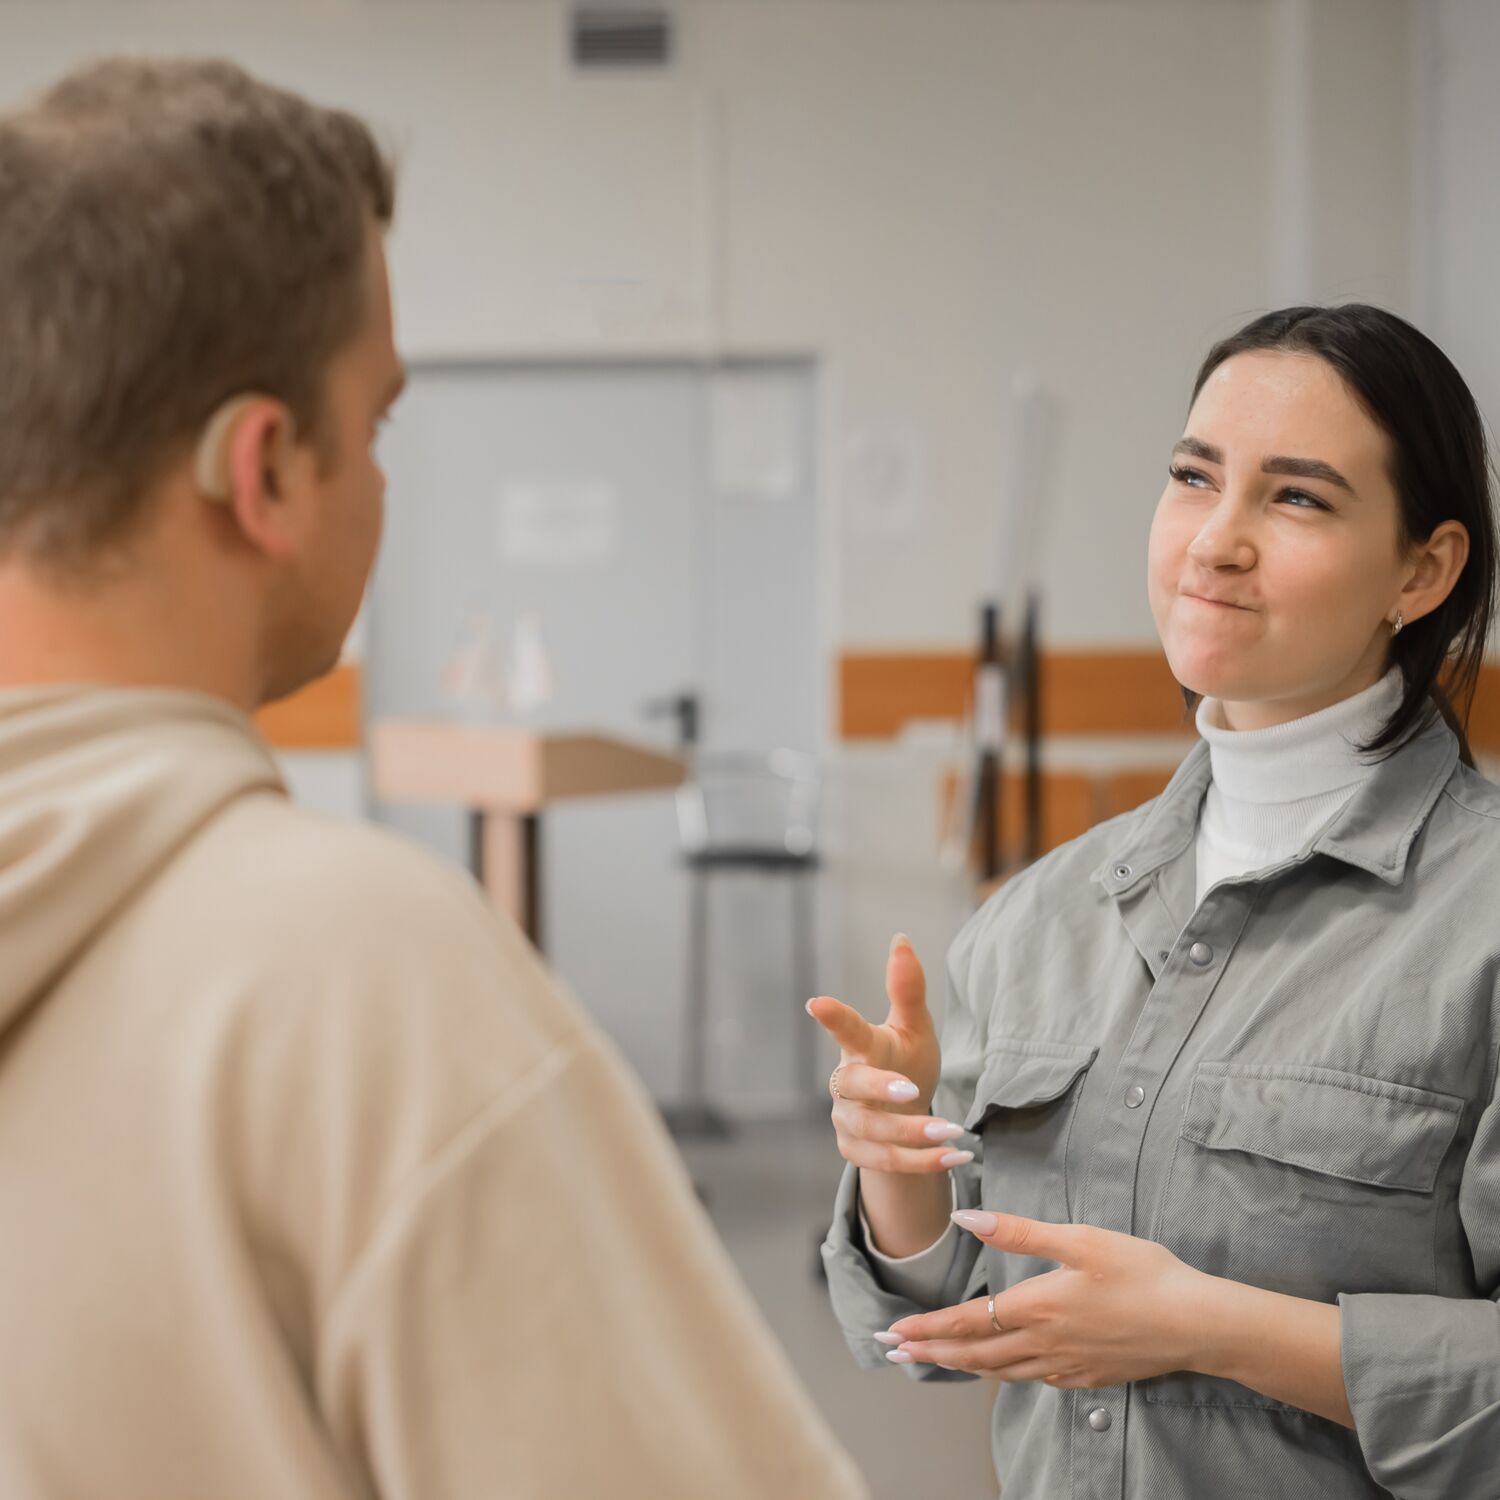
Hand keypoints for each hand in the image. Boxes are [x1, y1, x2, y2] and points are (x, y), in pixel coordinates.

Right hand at [805, 934, 965, 1174]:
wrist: (904, 1112)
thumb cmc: (905, 1059)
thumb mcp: (914, 1026)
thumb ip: (908, 988)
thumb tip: (901, 938)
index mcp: (864, 1046)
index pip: (847, 1030)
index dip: (833, 1017)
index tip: (817, 1003)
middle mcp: (848, 1083)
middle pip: (854, 1086)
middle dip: (881, 1088)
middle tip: (912, 1089)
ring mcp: (848, 1118)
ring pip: (873, 1130)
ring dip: (912, 1133)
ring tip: (953, 1132)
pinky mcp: (856, 1150)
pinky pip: (886, 1161)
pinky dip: (921, 1162)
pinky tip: (954, 1158)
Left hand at [878, 1210, 1208, 1387]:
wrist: (1196, 1323)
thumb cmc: (1142, 1274)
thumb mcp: (1081, 1239)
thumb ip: (1020, 1232)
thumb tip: (967, 1219)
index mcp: (1038, 1307)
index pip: (968, 1323)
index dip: (928, 1328)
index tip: (894, 1332)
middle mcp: (1045, 1344)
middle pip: (976, 1354)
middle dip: (931, 1352)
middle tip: (893, 1352)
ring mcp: (1067, 1366)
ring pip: (1001, 1372)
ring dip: (962, 1365)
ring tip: (934, 1361)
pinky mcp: (1088, 1377)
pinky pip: (1034, 1380)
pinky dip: (1005, 1375)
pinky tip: (1003, 1369)